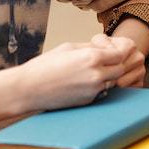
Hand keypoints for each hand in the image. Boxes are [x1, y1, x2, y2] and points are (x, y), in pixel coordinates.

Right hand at [13, 37, 143, 111]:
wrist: (28, 89)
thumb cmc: (45, 65)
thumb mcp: (69, 47)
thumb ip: (92, 47)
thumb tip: (106, 47)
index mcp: (92, 57)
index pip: (121, 53)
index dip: (117, 50)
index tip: (111, 50)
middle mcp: (96, 74)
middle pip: (120, 68)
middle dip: (115, 64)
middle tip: (104, 61)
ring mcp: (94, 90)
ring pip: (113, 81)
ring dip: (108, 76)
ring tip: (91, 71)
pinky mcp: (89, 101)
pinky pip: (103, 91)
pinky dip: (99, 86)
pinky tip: (84, 82)